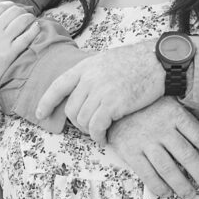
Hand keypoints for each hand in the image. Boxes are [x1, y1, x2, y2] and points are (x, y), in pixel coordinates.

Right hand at [0, 0, 40, 107]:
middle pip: (12, 11)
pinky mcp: (9, 54)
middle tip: (24, 13)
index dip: (9, 5)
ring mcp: (0, 42)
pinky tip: (36, 28)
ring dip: (29, 17)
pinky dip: (33, 29)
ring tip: (31, 19)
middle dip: (21, 10)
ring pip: (21, 21)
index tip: (13, 8)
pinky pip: (26, 37)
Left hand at [35, 40, 163, 142]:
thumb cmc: (138, 62)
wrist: (158, 62)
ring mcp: (100, 91)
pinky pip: (96, 127)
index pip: (58, 85)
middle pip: (71, 109)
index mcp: (86, 66)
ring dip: (89, 131)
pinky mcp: (112, 104)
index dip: (46, 101)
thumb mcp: (107, 59)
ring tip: (100, 132)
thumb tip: (83, 87)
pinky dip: (98, 137)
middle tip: (89, 127)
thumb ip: (92, 72)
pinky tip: (105, 139)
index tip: (40, 114)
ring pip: (83, 120)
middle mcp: (89, 78)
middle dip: (77, 123)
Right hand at [107, 97, 198, 198]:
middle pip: (187, 155)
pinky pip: (147, 174)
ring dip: (182, 185)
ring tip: (190, 195)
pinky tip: (167, 193)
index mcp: (176, 114)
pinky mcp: (130, 151)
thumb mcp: (174, 104)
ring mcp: (145, 140)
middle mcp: (162, 127)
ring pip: (168, 168)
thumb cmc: (151, 107)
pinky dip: (158, 187)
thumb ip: (196, 117)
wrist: (115, 104)